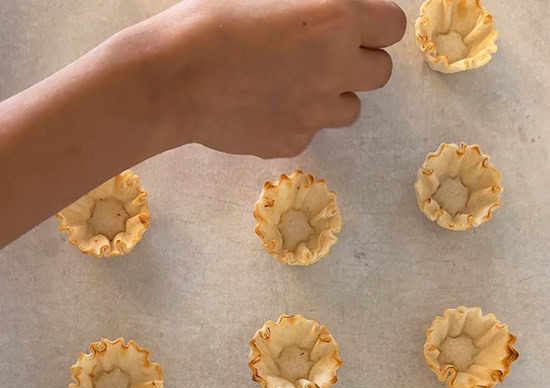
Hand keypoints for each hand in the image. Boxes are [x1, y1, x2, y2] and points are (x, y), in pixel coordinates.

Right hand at [134, 0, 406, 157]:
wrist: (170, 80)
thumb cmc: (208, 20)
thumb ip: (313, 2)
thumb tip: (330, 9)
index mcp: (336, 22)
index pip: (393, 26)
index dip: (375, 23)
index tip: (353, 23)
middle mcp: (335, 71)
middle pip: (381, 72)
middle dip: (360, 60)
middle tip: (325, 54)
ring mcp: (314, 115)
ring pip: (351, 108)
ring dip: (335, 94)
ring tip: (296, 83)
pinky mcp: (290, 143)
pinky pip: (310, 131)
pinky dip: (298, 119)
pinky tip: (265, 107)